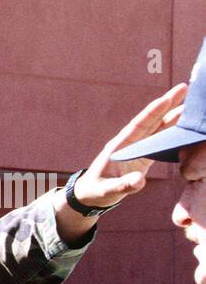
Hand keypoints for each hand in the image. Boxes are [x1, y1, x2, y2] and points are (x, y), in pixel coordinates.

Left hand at [72, 83, 187, 208]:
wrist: (91, 195)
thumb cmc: (96, 192)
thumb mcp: (107, 191)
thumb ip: (123, 185)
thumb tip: (140, 181)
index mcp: (119, 146)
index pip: (138, 125)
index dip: (153, 112)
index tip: (167, 98)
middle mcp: (130, 143)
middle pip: (152, 121)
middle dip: (168, 105)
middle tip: (185, 88)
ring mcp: (138, 149)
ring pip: (158, 129)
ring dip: (174, 116)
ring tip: (192, 104)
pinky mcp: (144, 157)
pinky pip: (161, 142)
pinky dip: (173, 134)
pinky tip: (186, 127)